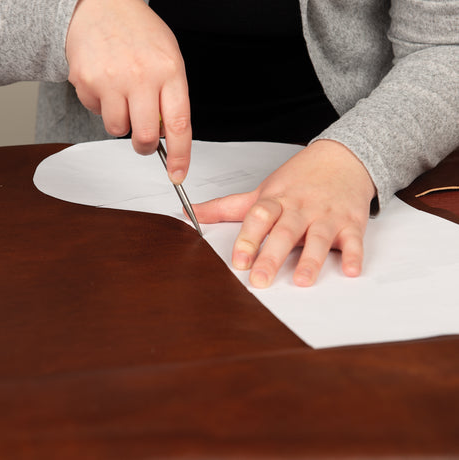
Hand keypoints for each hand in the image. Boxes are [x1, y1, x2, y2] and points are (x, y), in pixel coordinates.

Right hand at [66, 0, 190, 183]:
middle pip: (145, 137)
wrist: (102, 5)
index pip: (179, 125)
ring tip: (122, 95)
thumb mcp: (170, 61)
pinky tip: (106, 83)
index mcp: (170, 72)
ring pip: (118, 130)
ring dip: (122, 122)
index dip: (180, 156)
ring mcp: (112, 79)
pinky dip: (102, 105)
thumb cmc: (140, 36)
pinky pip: (96, 113)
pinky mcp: (86, 81)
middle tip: (144, 140)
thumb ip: (172, 99)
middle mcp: (141, 76)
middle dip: (145, 146)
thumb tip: (166, 137)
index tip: (177, 174)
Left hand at [192, 140, 375, 287]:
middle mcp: (300, 208)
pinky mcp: (351, 223)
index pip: (259, 217)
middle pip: (285, 231)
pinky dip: (354, 255)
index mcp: (277, 200)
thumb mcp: (262, 190)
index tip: (238, 260)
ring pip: (319, 237)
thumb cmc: (298, 178)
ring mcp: (327, 215)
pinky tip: (351, 270)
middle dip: (272, 256)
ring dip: (311, 259)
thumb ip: (227, 206)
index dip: (248, 238)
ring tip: (301, 280)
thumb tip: (191, 214)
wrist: (342, 158)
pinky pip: (354, 240)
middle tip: (260, 279)